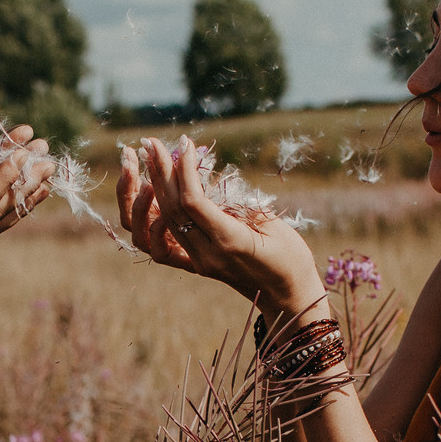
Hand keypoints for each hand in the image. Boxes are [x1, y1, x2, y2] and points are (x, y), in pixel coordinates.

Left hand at [117, 136, 321, 314]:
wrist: (288, 298)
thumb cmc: (291, 258)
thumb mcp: (275, 226)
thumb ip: (243, 205)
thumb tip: (215, 184)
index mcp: (229, 241)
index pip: (192, 201)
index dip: (184, 169)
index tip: (184, 143)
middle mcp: (207, 254)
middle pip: (173, 208)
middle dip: (161, 172)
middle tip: (152, 143)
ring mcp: (199, 262)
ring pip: (165, 222)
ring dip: (154, 189)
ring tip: (148, 160)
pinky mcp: (197, 265)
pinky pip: (167, 240)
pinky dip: (159, 213)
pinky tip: (155, 192)